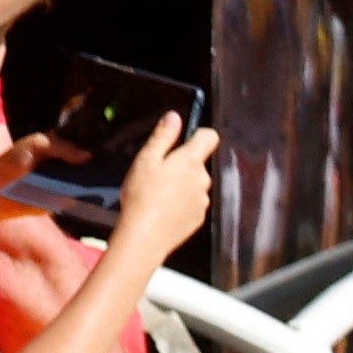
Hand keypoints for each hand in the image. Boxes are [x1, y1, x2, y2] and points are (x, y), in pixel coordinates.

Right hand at [107, 118, 220, 263]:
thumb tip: (174, 117)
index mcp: (192, 162)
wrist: (145, 236)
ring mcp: (203, 200)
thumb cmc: (142, 196)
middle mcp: (203, 180)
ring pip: (194, 185)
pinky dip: (180, 204)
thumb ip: (163, 137)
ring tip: (156, 194)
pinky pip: (191, 204)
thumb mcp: (146, 160)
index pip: (209, 137)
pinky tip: (162, 210)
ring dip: (180, 186)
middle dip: (182, 165)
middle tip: (157, 173)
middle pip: (198, 164)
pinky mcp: (198, 218)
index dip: (198, 134)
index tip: (183, 139)